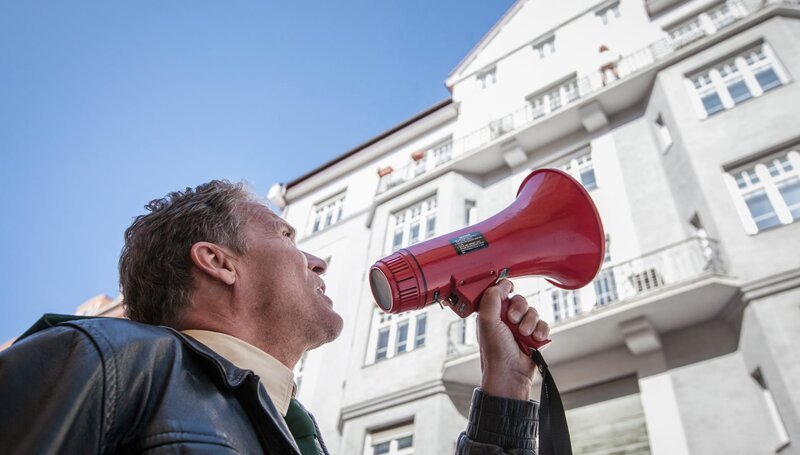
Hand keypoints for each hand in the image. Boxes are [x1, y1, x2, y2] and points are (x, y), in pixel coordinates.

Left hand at [477, 279, 549, 400]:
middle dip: (520, 310)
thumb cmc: (495, 351)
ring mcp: (520, 329)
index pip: (501, 293)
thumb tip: (503, 282)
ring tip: (524, 335)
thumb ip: (492, 298)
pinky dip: (541, 331)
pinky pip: (544, 325)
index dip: (506, 292)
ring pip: (533, 312)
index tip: (509, 293)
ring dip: (530, 323)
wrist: (510, 375)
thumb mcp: (487, 321)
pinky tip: (534, 340)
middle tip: (514, 321)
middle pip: (520, 300)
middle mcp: (505, 320)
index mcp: (491, 314)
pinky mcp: (533, 337)